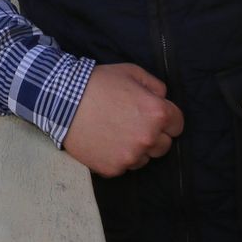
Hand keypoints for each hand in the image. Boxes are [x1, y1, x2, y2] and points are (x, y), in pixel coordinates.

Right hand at [62, 63, 184, 176]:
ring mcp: (130, 156)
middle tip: (133, 124)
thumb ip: (155, 86)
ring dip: (137, 148)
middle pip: (164, 145)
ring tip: (116, 132)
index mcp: (157, 114)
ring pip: (145, 158)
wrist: (63, 101)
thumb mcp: (132, 72)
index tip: (153, 116)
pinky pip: (125, 166)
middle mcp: (148, 139)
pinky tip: (105, 142)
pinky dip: (118, 157)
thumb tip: (163, 99)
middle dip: (154, 135)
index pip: (178, 125)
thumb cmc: (99, 83)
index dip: (167, 119)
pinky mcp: (113, 169)